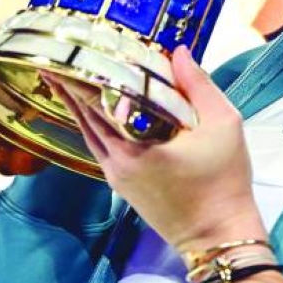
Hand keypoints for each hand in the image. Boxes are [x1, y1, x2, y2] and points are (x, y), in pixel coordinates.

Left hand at [43, 46, 265, 254]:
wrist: (218, 235)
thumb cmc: (224, 181)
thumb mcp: (223, 125)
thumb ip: (198, 85)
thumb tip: (179, 52)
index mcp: (135, 145)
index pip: (99, 99)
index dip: (85, 72)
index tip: (74, 47)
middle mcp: (116, 161)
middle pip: (85, 115)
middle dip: (72, 86)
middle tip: (57, 57)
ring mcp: (116, 176)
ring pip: (89, 133)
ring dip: (77, 106)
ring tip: (63, 79)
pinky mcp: (122, 186)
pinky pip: (99, 147)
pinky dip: (92, 125)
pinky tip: (92, 112)